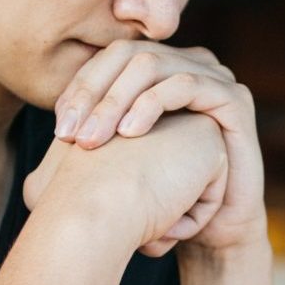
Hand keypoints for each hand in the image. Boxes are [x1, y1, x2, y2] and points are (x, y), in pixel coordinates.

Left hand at [52, 40, 266, 252]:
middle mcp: (187, 65)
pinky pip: (187, 83)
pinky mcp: (234, 98)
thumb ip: (92, 136)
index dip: (80, 88)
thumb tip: (50, 132)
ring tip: (94, 139)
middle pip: (127, 55)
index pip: (109, 59)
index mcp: (160, 71)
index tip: (59, 130)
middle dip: (93, 93)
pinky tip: (131, 133)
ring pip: (152, 65)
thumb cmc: (163, 197)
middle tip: (70, 135)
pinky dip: (152, 103)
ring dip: (116, 100)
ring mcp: (214, 77)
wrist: (213, 230)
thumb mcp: (119, 162)